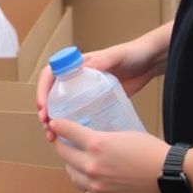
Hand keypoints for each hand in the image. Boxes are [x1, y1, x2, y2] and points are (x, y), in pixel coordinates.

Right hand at [37, 40, 160, 141]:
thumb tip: (88, 65)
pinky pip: (79, 114)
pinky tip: (72, 138)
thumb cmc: (132, 54)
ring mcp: (86, 92)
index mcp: (78, 65)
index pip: (51, 75)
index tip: (43, 107)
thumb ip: (104, 60)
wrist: (150, 62)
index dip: (42, 90)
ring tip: (53, 137)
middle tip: (47, 128)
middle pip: (52, 94)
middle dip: (46, 111)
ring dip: (55, 121)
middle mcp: (77, 78)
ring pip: (63, 107)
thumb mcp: (117, 55)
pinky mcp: (98, 103)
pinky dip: (72, 126)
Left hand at [51, 121, 168, 192]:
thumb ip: (103, 139)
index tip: (54, 124)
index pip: (67, 132)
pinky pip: (87, 192)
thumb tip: (90, 141)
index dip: (59, 126)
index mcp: (96, 145)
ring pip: (73, 176)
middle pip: (65, 155)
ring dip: (72, 166)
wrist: (169, 177)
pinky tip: (91, 179)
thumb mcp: (123, 135)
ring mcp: (97, 187)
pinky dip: (86, 184)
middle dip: (62, 146)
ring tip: (76, 161)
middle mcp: (92, 167)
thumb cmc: (151, 151)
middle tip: (63, 142)